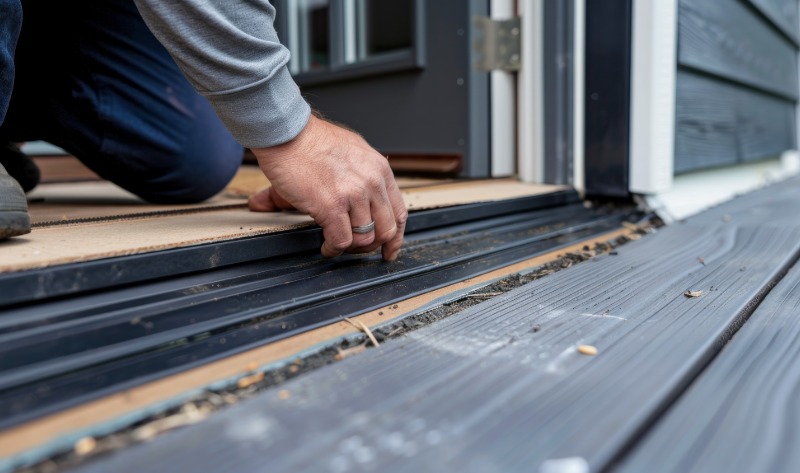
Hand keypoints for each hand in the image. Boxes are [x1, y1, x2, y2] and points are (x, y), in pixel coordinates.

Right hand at [248, 114, 406, 260]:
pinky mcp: (332, 206)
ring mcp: (353, 195)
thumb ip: (361, 175)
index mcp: (379, 170)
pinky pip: (341, 241)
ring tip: (337, 245)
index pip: (398, 212)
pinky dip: (333, 249)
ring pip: (365, 238)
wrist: (287, 133)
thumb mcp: (350, 151)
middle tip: (358, 249)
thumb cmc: (310, 140)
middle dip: (373, 246)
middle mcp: (372, 182)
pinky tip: (326, 246)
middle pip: (387, 229)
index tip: (390, 248)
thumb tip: (355, 199)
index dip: (396, 236)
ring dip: (350, 248)